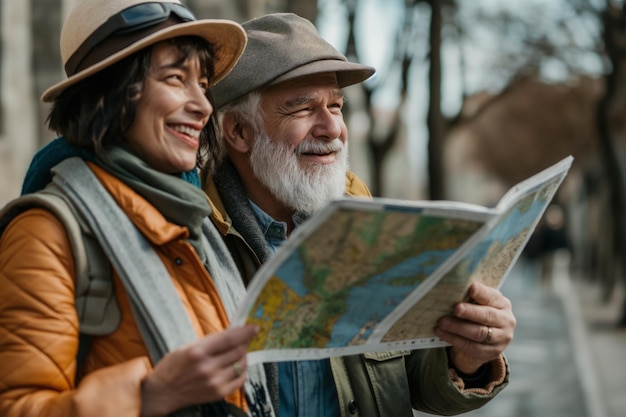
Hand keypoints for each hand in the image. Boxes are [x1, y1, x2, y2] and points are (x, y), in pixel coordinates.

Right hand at [140, 325, 257, 416]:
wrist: (164, 392)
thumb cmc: (173, 366)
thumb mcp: (188, 347)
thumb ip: (211, 341)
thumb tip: (233, 332)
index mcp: (198, 352)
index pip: (229, 339)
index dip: (244, 332)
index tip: (254, 327)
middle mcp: (207, 367)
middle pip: (238, 351)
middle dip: (245, 343)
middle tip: (246, 339)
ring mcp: (214, 382)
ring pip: (241, 364)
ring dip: (243, 356)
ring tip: (238, 353)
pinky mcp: (218, 393)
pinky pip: (240, 379)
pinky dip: (242, 371)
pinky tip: (235, 367)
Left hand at [434, 282, 515, 374]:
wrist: (486, 340)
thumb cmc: (478, 314)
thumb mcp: (479, 303)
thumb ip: (471, 297)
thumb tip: (452, 290)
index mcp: (503, 304)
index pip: (492, 297)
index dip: (482, 293)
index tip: (471, 288)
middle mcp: (506, 321)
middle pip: (487, 316)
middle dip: (469, 312)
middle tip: (455, 308)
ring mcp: (501, 339)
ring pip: (479, 333)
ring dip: (458, 327)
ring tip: (442, 322)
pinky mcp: (491, 353)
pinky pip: (471, 347)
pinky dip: (454, 339)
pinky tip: (442, 333)